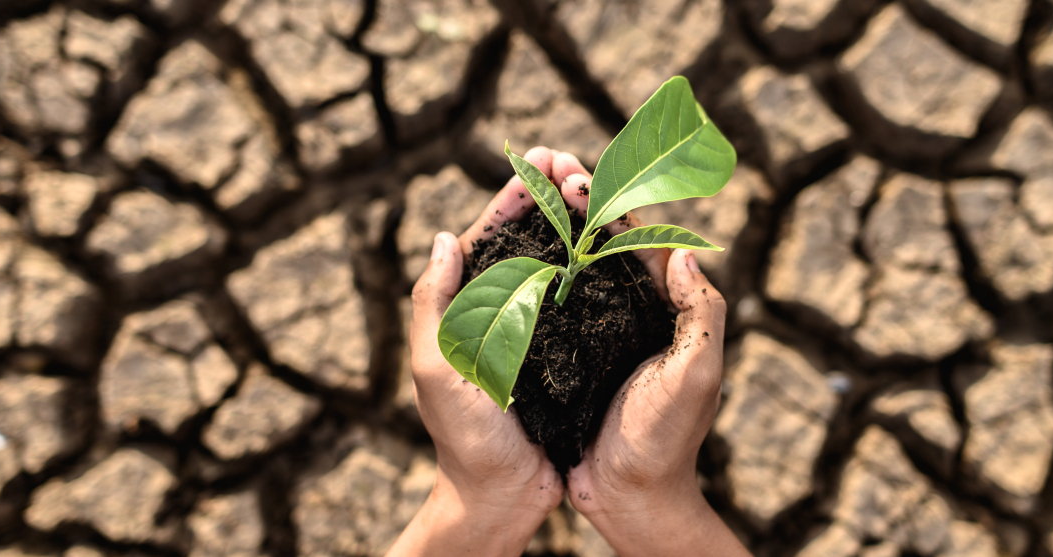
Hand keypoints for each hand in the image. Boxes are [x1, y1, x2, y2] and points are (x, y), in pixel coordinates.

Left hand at [389, 147, 564, 556]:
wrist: (503, 496)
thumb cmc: (465, 439)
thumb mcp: (437, 369)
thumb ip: (433, 305)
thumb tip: (444, 238)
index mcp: (466, 309)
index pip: (487, 238)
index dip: (512, 197)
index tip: (538, 161)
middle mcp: (501, 313)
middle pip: (526, 241)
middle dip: (548, 196)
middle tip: (575, 161)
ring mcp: (536, 331)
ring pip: (557, 262)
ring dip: (575, 223)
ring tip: (598, 188)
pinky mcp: (568, 352)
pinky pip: (583, 300)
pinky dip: (597, 267)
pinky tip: (618, 246)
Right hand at [555, 152, 748, 555]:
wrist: (628, 497)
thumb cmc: (666, 439)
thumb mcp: (697, 374)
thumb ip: (702, 314)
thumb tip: (685, 251)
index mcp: (666, 309)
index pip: (638, 240)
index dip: (609, 203)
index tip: (575, 173)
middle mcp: (633, 313)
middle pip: (604, 242)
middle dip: (576, 200)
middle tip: (545, 164)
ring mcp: (599, 332)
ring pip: (574, 266)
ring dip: (553, 226)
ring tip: (525, 191)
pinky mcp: (570, 356)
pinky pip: (551, 304)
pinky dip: (534, 272)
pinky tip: (508, 252)